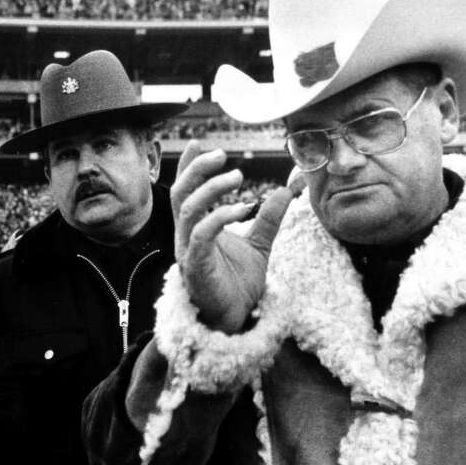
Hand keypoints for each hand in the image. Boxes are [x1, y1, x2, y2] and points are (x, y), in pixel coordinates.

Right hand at [171, 141, 293, 333]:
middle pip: (180, 193)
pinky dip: (220, 216)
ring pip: (187, 209)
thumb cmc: (238, 285)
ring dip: (211, 188)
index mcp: (196, 229)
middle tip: (222, 154)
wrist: (236, 320)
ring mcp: (188, 251)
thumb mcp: (259, 245)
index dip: (189, 166)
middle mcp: (186, 236)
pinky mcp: (197, 267)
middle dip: (197, 169)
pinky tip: (242, 208)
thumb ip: (268, 218)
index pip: (185, 191)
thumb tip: (285, 190)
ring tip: (237, 176)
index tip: (200, 144)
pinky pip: (201, 234)